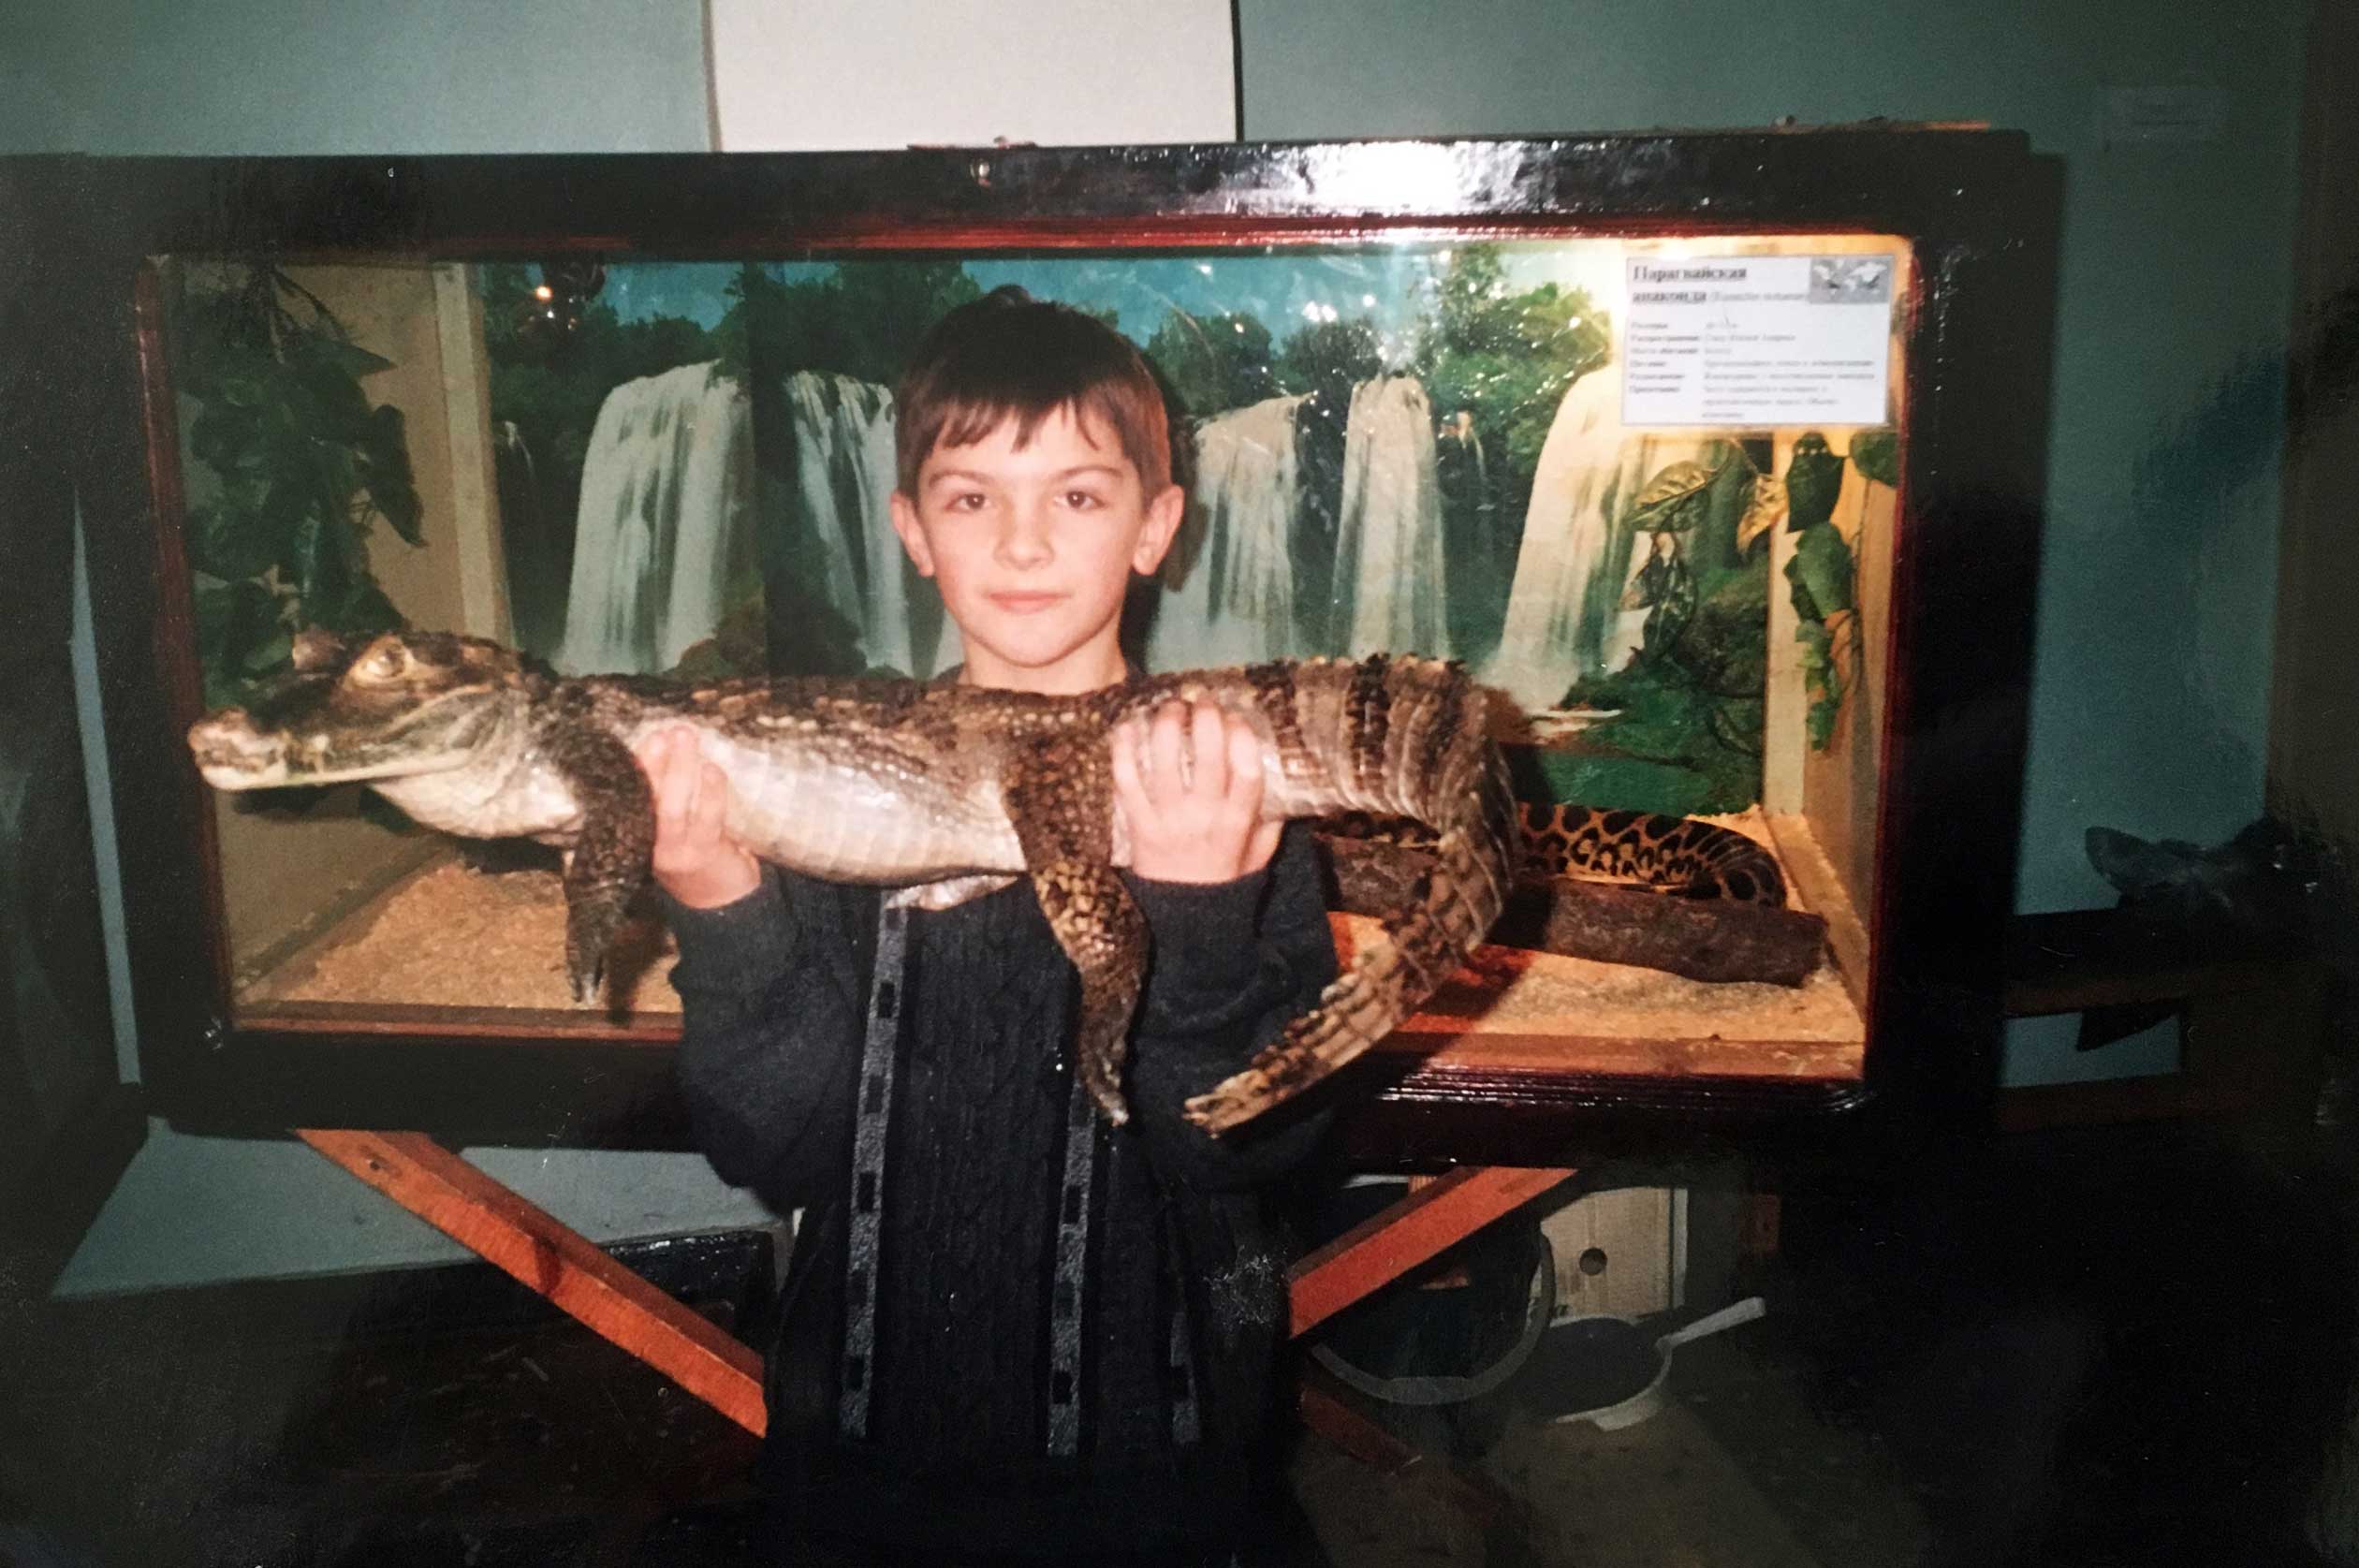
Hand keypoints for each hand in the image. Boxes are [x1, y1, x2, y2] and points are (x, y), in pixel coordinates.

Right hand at [633, 726, 760, 908]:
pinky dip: (710, 793)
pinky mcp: (703, 855)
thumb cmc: (697, 856)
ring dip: (680, 769)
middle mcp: (649, 844)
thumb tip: (673, 748)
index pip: (629, 795)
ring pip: (673, 807)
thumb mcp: (673, 832)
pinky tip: (712, 769)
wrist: (721, 904)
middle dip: (654, 761)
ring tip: (686, 737)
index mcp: (636, 834)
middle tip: (666, 731)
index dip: (636, 766)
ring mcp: (676, 851)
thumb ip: (667, 800)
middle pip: (645, 798)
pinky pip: (707, 820)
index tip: (646, 737)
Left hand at [1111, 698, 1283, 883]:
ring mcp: (1167, 819)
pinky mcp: (1137, 823)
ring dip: (1167, 724)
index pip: (1247, 772)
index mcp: (1237, 823)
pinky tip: (1129, 725)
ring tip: (1171, 707)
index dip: (1242, 737)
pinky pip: (1126, 779)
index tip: (1237, 718)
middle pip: (1208, 758)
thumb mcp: (1259, 855)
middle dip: (1206, 718)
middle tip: (1202, 700)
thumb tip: (1282, 779)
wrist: (1183, 917)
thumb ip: (1271, 820)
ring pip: (1165, 761)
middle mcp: (1203, 817)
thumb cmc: (1225, 878)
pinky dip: (1124, 749)